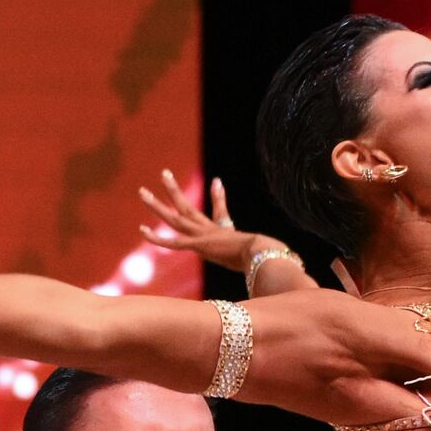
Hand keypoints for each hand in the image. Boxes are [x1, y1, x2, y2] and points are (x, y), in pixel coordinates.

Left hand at [137, 170, 268, 271]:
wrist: (261, 253)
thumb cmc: (266, 256)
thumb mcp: (266, 251)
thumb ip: (273, 253)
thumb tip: (288, 255)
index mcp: (225, 232)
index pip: (220, 211)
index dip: (219, 196)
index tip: (218, 182)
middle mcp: (210, 230)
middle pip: (187, 207)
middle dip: (174, 191)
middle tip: (163, 173)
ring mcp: (203, 236)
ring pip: (174, 217)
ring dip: (157, 205)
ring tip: (142, 191)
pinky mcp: (200, 245)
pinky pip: (173, 242)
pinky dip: (158, 239)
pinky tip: (143, 231)